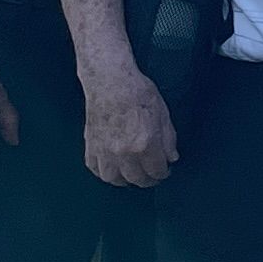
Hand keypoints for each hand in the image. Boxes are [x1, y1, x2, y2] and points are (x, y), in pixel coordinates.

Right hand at [83, 68, 175, 187]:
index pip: (156, 171)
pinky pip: (95, 168)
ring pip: (113, 179)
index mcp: (145, 144)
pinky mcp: (90, 146)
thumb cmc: (139, 93)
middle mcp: (124, 153)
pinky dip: (103, 172)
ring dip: (124, 180)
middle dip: (147, 180)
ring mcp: (104, 151)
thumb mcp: (163, 114)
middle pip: (136, 179)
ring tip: (131, 175)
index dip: (163, 173)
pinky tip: (112, 168)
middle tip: (151, 176)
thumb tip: (171, 158)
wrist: (110, 81)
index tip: (165, 171)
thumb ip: (169, 140)